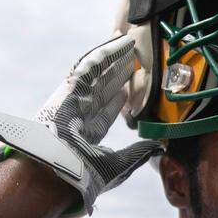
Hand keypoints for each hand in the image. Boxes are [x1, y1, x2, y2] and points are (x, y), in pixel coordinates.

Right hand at [0, 35, 162, 217]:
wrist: (59, 171)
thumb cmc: (84, 174)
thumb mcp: (119, 164)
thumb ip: (138, 154)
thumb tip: (159, 147)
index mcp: (87, 135)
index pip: (106, 112)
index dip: (119, 100)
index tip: (131, 87)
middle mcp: (80, 114)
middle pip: (103, 89)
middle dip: (118, 74)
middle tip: (134, 59)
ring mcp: (75, 99)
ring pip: (99, 74)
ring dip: (115, 59)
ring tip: (131, 46)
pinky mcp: (71, 87)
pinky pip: (91, 64)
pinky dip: (106, 52)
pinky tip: (121, 42)